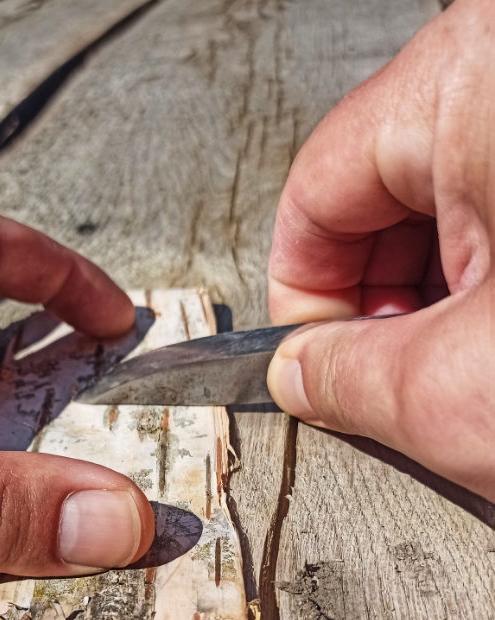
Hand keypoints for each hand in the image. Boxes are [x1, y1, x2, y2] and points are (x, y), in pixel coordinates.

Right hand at [266, 0, 494, 501]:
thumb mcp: (466, 390)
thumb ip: (347, 379)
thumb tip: (295, 373)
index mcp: (477, 75)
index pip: (319, 191)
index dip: (304, 298)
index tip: (321, 364)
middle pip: (387, 191)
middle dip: (385, 303)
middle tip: (406, 377)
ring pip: (457, 197)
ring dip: (450, 294)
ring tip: (479, 362)